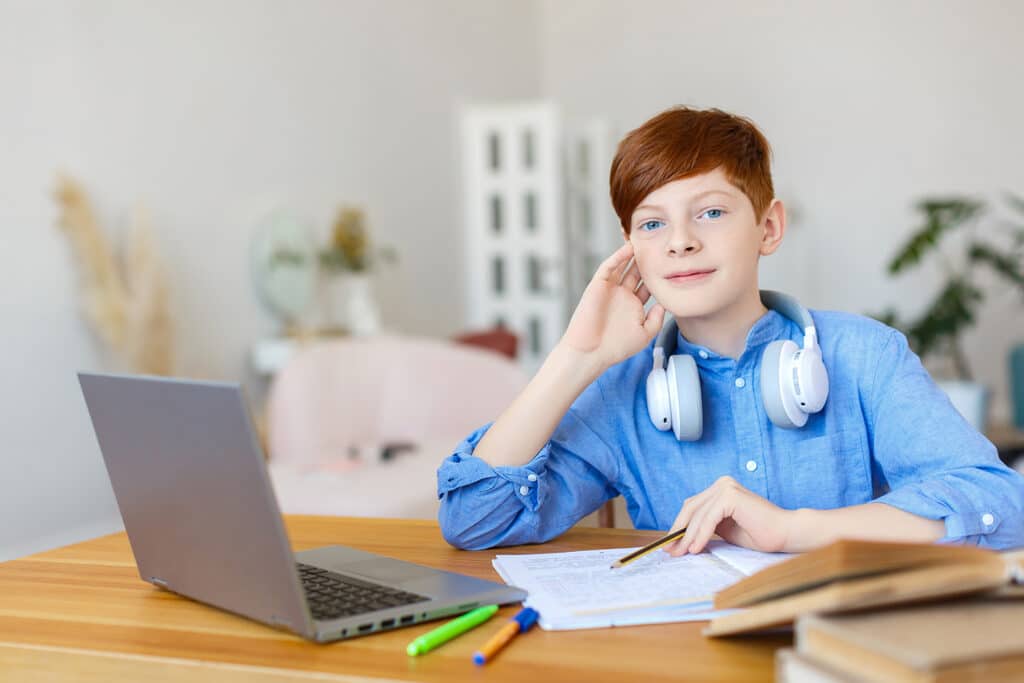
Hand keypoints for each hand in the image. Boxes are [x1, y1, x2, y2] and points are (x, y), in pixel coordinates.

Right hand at [559, 242, 665, 368]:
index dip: (658, 275)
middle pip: (636, 273)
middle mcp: (622, 295)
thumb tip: (665, 303)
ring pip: (623, 267)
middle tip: (659, 246)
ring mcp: (610, 290)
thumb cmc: (616, 347)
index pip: (648, 286)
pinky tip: (628, 249)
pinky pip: (608, 268)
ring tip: (644, 240)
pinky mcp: (598, 286)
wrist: (591, 352)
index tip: (672, 264)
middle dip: (646, 261)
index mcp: (634, 306)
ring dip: (632, 255)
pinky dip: (617, 257)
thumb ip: (656, 319)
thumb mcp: (645, 334)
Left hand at [665, 476, 793, 554]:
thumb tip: (680, 538)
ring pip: (697, 514)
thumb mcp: (724, 530)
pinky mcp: (730, 496)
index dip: (679, 526)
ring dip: (687, 536)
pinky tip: (696, 548)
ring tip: (681, 553)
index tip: (669, 545)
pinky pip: (708, 518)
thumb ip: (706, 527)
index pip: (692, 507)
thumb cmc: (759, 534)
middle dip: (678, 531)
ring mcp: (726, 487)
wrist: (785, 533)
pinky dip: (700, 534)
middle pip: (690, 508)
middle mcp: (722, 484)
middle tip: (669, 551)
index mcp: (720, 489)